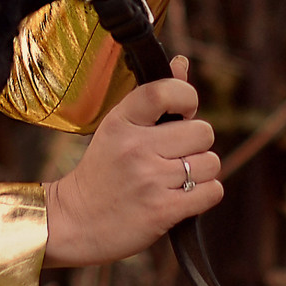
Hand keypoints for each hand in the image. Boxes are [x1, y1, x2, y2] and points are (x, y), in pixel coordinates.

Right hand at [42, 56, 221, 266]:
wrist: (74, 223)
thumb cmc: (102, 172)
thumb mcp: (118, 128)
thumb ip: (153, 98)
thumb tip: (181, 63)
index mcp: (122, 121)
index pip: (166, 91)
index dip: (187, 97)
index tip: (183, 112)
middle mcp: (136, 148)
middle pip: (203, 131)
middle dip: (197, 144)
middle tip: (176, 155)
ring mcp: (149, 180)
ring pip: (210, 163)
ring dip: (201, 173)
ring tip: (176, 179)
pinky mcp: (162, 210)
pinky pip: (212, 192)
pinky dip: (204, 195)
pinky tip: (183, 197)